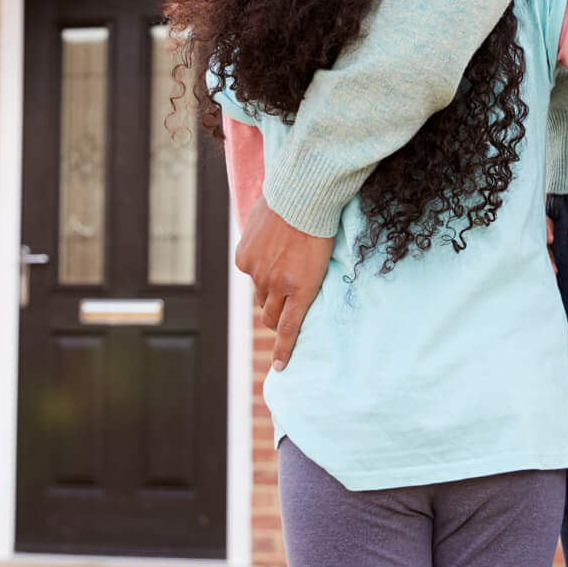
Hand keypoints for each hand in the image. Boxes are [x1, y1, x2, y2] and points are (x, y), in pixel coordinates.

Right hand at [235, 196, 331, 370]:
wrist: (302, 198)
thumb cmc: (322, 227)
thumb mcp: (323, 261)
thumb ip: (306, 282)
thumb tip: (296, 295)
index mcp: (303, 289)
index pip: (289, 329)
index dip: (284, 350)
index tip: (280, 368)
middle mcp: (278, 286)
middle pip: (270, 316)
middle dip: (276, 317)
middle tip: (283, 307)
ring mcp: (258, 273)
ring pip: (259, 295)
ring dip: (268, 290)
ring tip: (281, 269)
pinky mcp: (244, 258)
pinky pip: (249, 271)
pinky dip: (257, 265)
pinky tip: (269, 247)